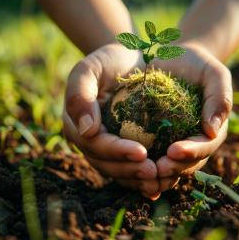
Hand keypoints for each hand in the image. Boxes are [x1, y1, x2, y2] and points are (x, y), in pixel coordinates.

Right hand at [63, 43, 177, 198]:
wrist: (127, 60)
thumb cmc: (108, 62)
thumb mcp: (90, 69)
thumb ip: (80, 95)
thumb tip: (87, 130)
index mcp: (77, 124)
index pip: (94, 144)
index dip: (116, 152)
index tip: (141, 153)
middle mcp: (89, 140)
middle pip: (106, 163)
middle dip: (129, 170)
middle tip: (154, 172)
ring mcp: (105, 146)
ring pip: (118, 170)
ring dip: (138, 179)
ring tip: (161, 179)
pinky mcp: (121, 148)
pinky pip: (129, 167)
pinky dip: (143, 176)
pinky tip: (162, 179)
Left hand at [151, 41, 232, 180]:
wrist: (172, 58)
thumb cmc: (195, 64)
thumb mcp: (214, 73)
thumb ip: (220, 98)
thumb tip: (212, 129)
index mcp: (212, 128)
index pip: (206, 145)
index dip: (192, 152)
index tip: (173, 151)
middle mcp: (195, 139)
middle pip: (189, 162)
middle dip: (174, 168)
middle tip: (157, 168)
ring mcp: (176, 140)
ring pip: (171, 165)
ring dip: (158, 172)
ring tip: (143, 169)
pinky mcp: (157, 138)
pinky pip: (152, 155)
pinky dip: (144, 164)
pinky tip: (130, 165)